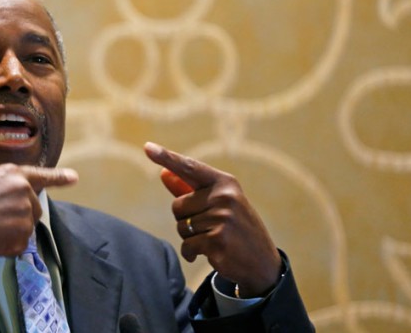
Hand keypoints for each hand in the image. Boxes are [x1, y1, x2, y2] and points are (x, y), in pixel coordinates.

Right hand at [0, 163, 77, 259]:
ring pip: (27, 228)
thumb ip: (7, 186)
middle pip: (34, 209)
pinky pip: (20, 246)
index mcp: (12, 173)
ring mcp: (25, 212)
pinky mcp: (22, 234)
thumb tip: (22, 199)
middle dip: (19, 217)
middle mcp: (23, 189)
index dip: (59, 177)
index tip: (74, 178)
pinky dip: (7, 248)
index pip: (41, 175)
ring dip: (11, 233)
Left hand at [144, 142, 280, 296]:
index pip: (190, 167)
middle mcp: (224, 196)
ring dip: (191, 238)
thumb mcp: (219, 204)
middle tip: (211, 228)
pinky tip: (212, 253)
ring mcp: (222, 218)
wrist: (263, 263)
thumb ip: (190, 189)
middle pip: (177, 206)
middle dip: (186, 220)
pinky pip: (187, 245)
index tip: (147, 147)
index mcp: (225, 183)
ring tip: (214, 239)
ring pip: (181, 226)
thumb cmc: (236, 229)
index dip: (166, 157)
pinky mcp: (217, 240)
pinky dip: (192, 253)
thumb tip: (163, 174)